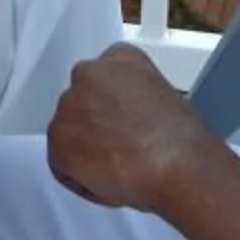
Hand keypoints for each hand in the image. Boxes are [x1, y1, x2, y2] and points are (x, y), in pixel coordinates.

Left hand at [46, 44, 221, 214]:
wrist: (177, 165)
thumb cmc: (181, 142)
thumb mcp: (164, 98)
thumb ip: (135, 99)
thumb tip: (131, 118)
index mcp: (119, 58)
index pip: (100, 80)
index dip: (110, 108)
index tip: (120, 124)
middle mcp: (88, 73)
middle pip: (80, 106)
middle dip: (95, 129)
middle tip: (120, 151)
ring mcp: (69, 103)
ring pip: (69, 137)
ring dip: (87, 156)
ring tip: (121, 170)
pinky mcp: (58, 137)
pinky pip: (62, 167)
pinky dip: (82, 182)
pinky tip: (111, 182)